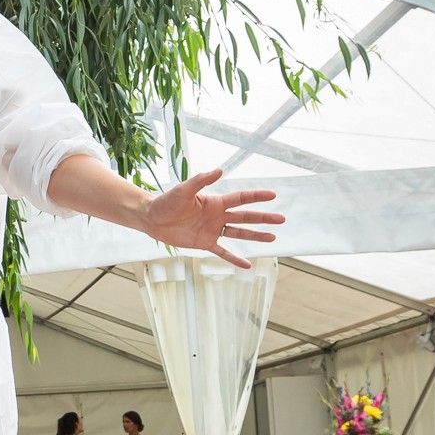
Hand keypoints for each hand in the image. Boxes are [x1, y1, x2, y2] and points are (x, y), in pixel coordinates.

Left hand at [143, 170, 282, 268]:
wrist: (153, 218)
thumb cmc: (167, 202)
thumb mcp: (184, 190)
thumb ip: (201, 180)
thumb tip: (218, 170)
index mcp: (215, 202)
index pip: (241, 198)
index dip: (256, 197)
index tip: (273, 195)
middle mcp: (218, 216)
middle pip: (245, 216)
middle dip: (263, 218)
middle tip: (281, 219)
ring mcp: (213, 230)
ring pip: (239, 233)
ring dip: (255, 236)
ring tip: (272, 238)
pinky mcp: (205, 243)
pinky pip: (223, 252)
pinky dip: (234, 258)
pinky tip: (247, 264)